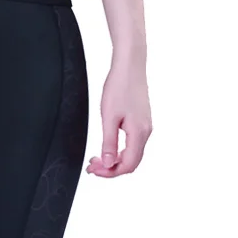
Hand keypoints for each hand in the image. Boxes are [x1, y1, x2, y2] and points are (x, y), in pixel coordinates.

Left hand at [87, 57, 151, 177]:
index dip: (110, 172)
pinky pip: (133, 143)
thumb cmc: (119, 86)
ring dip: (115, 159)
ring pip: (132, 153)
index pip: (128, 165)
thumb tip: (108, 164)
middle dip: (111, 168)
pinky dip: (120, 150)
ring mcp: (145, 126)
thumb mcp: (109, 116)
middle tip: (92, 165)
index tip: (94, 170)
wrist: (129, 66)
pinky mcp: (142, 120)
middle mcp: (146, 132)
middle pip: (132, 162)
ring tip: (97, 157)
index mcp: (139, 133)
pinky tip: (108, 145)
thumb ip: (109, 142)